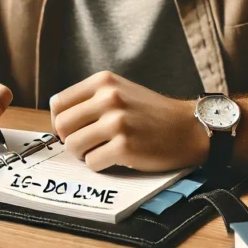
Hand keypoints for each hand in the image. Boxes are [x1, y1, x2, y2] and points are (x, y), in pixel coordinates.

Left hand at [49, 71, 207, 172]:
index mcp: (104, 81)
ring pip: (73, 146)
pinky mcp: (124, 146)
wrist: (188, 128)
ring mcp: (116, 121)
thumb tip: (58, 123)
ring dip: (85, 154)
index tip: (73, 131)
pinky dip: (101, 165)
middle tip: (88, 145)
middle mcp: (108, 97)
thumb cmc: (152, 114)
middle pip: (62, 126)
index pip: (58, 103)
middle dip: (71, 140)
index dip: (60, 122)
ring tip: (104, 151)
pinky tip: (118, 158)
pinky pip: (92, 163)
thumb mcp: (121, 91)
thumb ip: (91, 100)